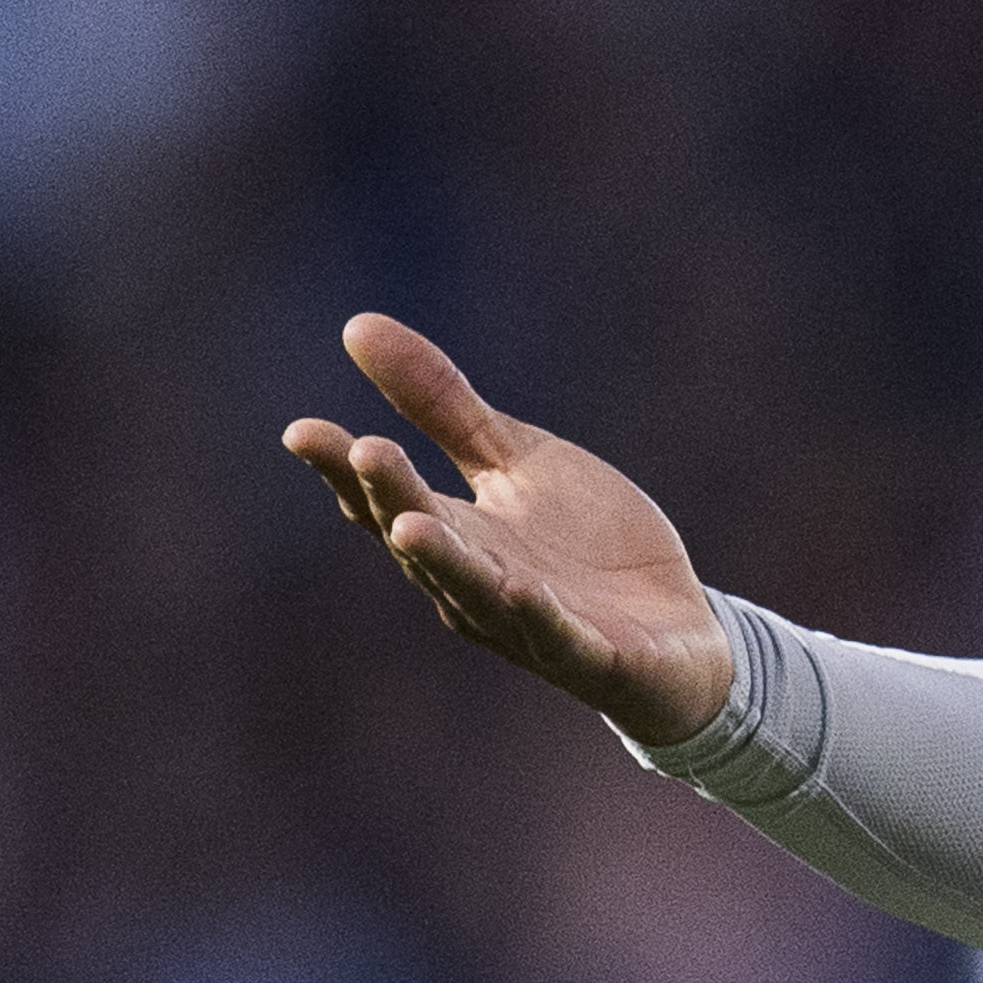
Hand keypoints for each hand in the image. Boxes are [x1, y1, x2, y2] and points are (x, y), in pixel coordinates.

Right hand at [281, 314, 735, 745]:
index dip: (343, 469)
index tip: (302, 432)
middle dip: (393, 497)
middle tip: (366, 452)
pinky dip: (542, 619)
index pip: (385, 500)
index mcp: (456, 535)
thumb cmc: (585, 543)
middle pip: (425, 540)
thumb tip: (358, 325)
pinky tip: (524, 591)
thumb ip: (444, 407)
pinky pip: (561, 639)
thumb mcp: (517, 460)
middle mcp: (478, 585)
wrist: (679, 626)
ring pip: (479, 593)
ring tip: (410, 524)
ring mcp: (531, 626)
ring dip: (446, 561)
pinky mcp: (594, 656)